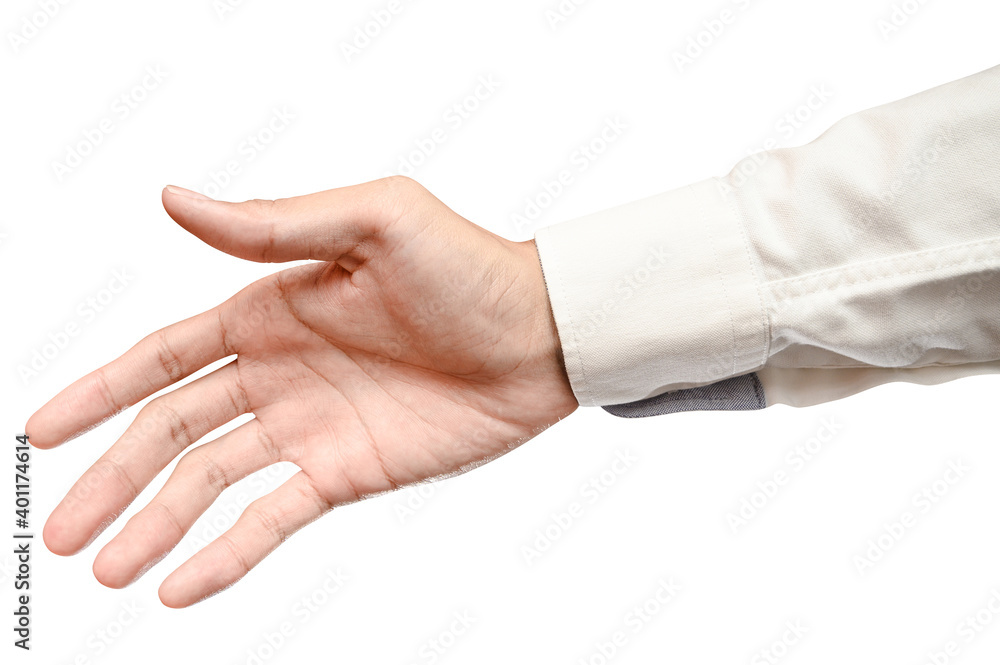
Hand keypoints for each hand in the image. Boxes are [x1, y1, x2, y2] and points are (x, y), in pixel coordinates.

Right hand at [26, 176, 577, 607]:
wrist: (543, 333)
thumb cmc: (467, 265)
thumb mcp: (371, 223)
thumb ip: (273, 222)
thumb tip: (173, 199)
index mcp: (270, 311)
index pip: (163, 358)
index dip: (99, 392)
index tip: (39, 432)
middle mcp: (279, 373)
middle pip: (172, 432)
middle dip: (113, 479)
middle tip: (60, 533)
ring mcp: (311, 428)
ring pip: (212, 485)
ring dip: (157, 527)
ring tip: (107, 572)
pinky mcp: (349, 472)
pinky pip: (274, 518)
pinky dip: (228, 552)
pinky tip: (182, 586)